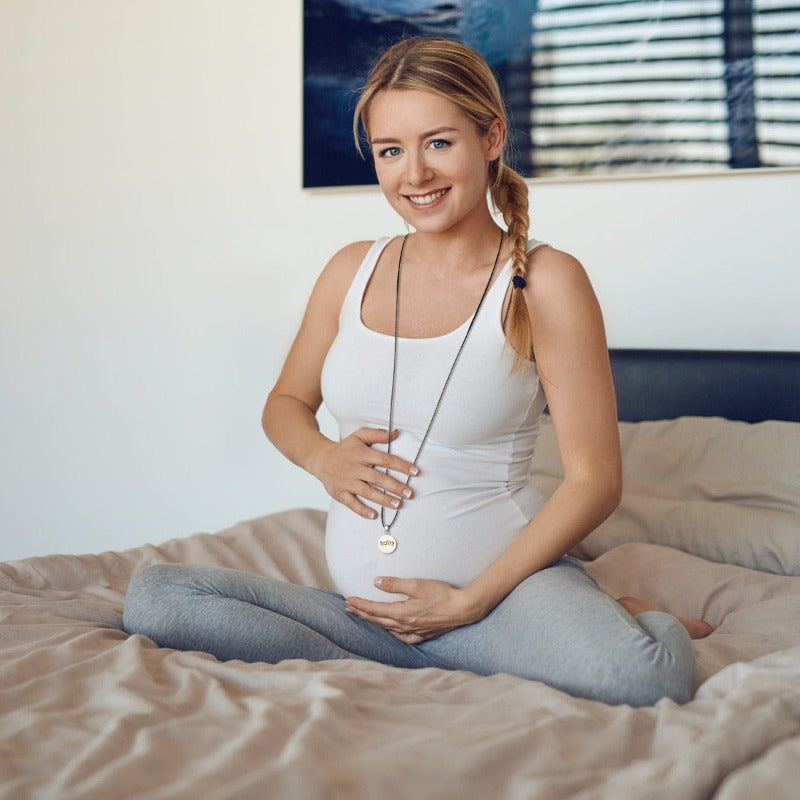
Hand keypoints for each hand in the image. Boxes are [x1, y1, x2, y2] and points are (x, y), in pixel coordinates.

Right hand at [311, 427, 418, 519]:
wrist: (321, 459)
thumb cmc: (345, 448)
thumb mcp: (359, 436)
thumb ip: (377, 434)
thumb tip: (396, 433)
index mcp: (361, 453)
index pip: (384, 459)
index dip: (401, 465)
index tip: (415, 472)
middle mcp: (354, 468)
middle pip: (378, 478)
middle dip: (395, 486)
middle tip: (410, 493)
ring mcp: (346, 481)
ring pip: (367, 492)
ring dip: (383, 499)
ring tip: (398, 504)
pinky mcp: (339, 493)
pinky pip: (351, 503)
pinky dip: (362, 510)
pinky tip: (374, 515)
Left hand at [345, 577, 481, 643]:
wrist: (462, 609)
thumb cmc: (441, 594)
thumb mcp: (416, 584)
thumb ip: (395, 584)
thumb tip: (376, 582)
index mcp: (401, 613)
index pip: (374, 609)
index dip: (360, 605)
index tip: (349, 600)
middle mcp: (404, 625)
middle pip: (378, 620)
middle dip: (362, 613)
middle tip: (349, 608)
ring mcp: (414, 631)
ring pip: (388, 629)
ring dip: (374, 621)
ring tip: (365, 616)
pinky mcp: (423, 634)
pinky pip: (402, 637)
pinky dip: (393, 633)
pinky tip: (391, 630)